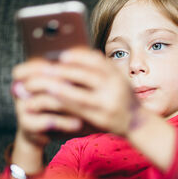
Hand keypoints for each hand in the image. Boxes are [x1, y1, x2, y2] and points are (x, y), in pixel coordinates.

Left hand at [15, 47, 139, 135]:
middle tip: (42, 69)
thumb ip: (103, 68)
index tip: (62, 55)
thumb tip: (79, 55)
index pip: (96, 61)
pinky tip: (50, 101)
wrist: (137, 123)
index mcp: (117, 75)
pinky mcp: (100, 120)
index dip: (78, 56)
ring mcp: (107, 105)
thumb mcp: (119, 78)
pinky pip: (77, 111)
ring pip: (77, 96)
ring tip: (40, 85)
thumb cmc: (124, 97)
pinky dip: (62, 105)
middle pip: (84, 76)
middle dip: (61, 71)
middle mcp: (114, 88)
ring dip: (56, 90)